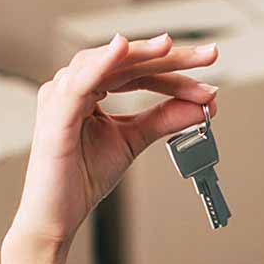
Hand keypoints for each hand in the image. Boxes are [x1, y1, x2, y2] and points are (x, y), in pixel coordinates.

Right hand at [9, 33, 219, 247]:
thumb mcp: (133, 141)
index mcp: (87, 89)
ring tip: (169, 46)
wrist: (56, 217)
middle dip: (169, 57)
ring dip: (140, 54)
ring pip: (105, 64)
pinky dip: (101, 63)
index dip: (175, 75)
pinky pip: (79, 82)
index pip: (137, 72)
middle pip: (126, 62)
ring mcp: (60, 96)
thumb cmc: (82, 178)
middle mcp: (71, 85)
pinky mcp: (54, 114)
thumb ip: (163, 120)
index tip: (209, 87)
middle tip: (208, 55)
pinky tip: (122, 48)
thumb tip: (203, 104)